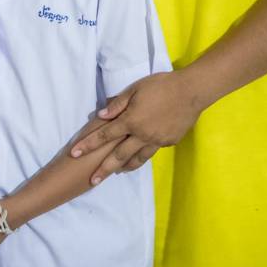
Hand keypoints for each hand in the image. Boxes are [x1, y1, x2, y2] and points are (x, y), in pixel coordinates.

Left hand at [69, 71, 204, 184]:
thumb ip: (117, 104)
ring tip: (115, 173)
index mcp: (131, 120)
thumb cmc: (161, 85)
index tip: (75, 153)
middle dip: (103, 169)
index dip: (88, 144)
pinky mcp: (169, 142)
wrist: (191, 92)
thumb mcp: (135, 90)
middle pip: (118, 156)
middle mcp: (141, 135)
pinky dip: (142, 156)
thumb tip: (100, 116)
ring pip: (137, 159)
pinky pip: (152, 151)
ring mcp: (156, 141)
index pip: (104, 135)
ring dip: (124, 167)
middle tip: (92, 180)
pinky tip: (138, 158)